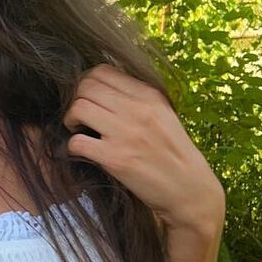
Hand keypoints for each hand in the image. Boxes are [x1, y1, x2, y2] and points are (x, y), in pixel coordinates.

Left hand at [62, 64, 224, 234]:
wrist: (190, 190)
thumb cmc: (174, 153)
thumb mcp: (163, 115)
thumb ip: (137, 99)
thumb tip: (102, 87)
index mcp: (149, 95)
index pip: (102, 71)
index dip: (85, 83)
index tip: (87, 98)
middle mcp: (137, 109)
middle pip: (85, 86)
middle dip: (75, 100)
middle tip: (80, 117)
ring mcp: (126, 133)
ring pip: (78, 108)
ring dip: (70, 120)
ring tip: (79, 131)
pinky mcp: (116, 159)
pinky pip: (77, 142)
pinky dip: (72, 147)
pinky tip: (82, 152)